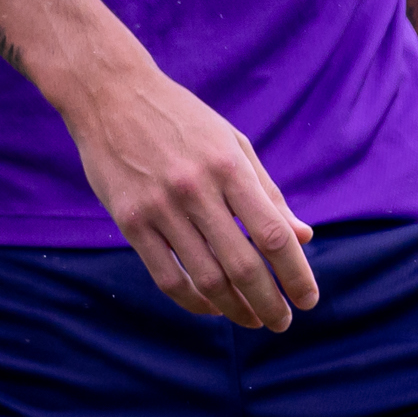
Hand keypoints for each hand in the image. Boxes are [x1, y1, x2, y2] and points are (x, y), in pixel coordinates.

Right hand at [64, 64, 318, 327]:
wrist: (109, 94)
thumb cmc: (180, 119)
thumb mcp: (231, 143)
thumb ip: (267, 192)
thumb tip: (304, 237)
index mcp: (228, 165)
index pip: (273, 234)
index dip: (296, 274)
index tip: (308, 300)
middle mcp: (196, 188)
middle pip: (243, 264)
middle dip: (269, 303)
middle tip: (281, 322)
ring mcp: (160, 206)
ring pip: (206, 278)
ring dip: (235, 309)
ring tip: (251, 319)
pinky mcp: (130, 220)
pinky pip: (167, 276)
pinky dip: (194, 301)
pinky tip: (211, 307)